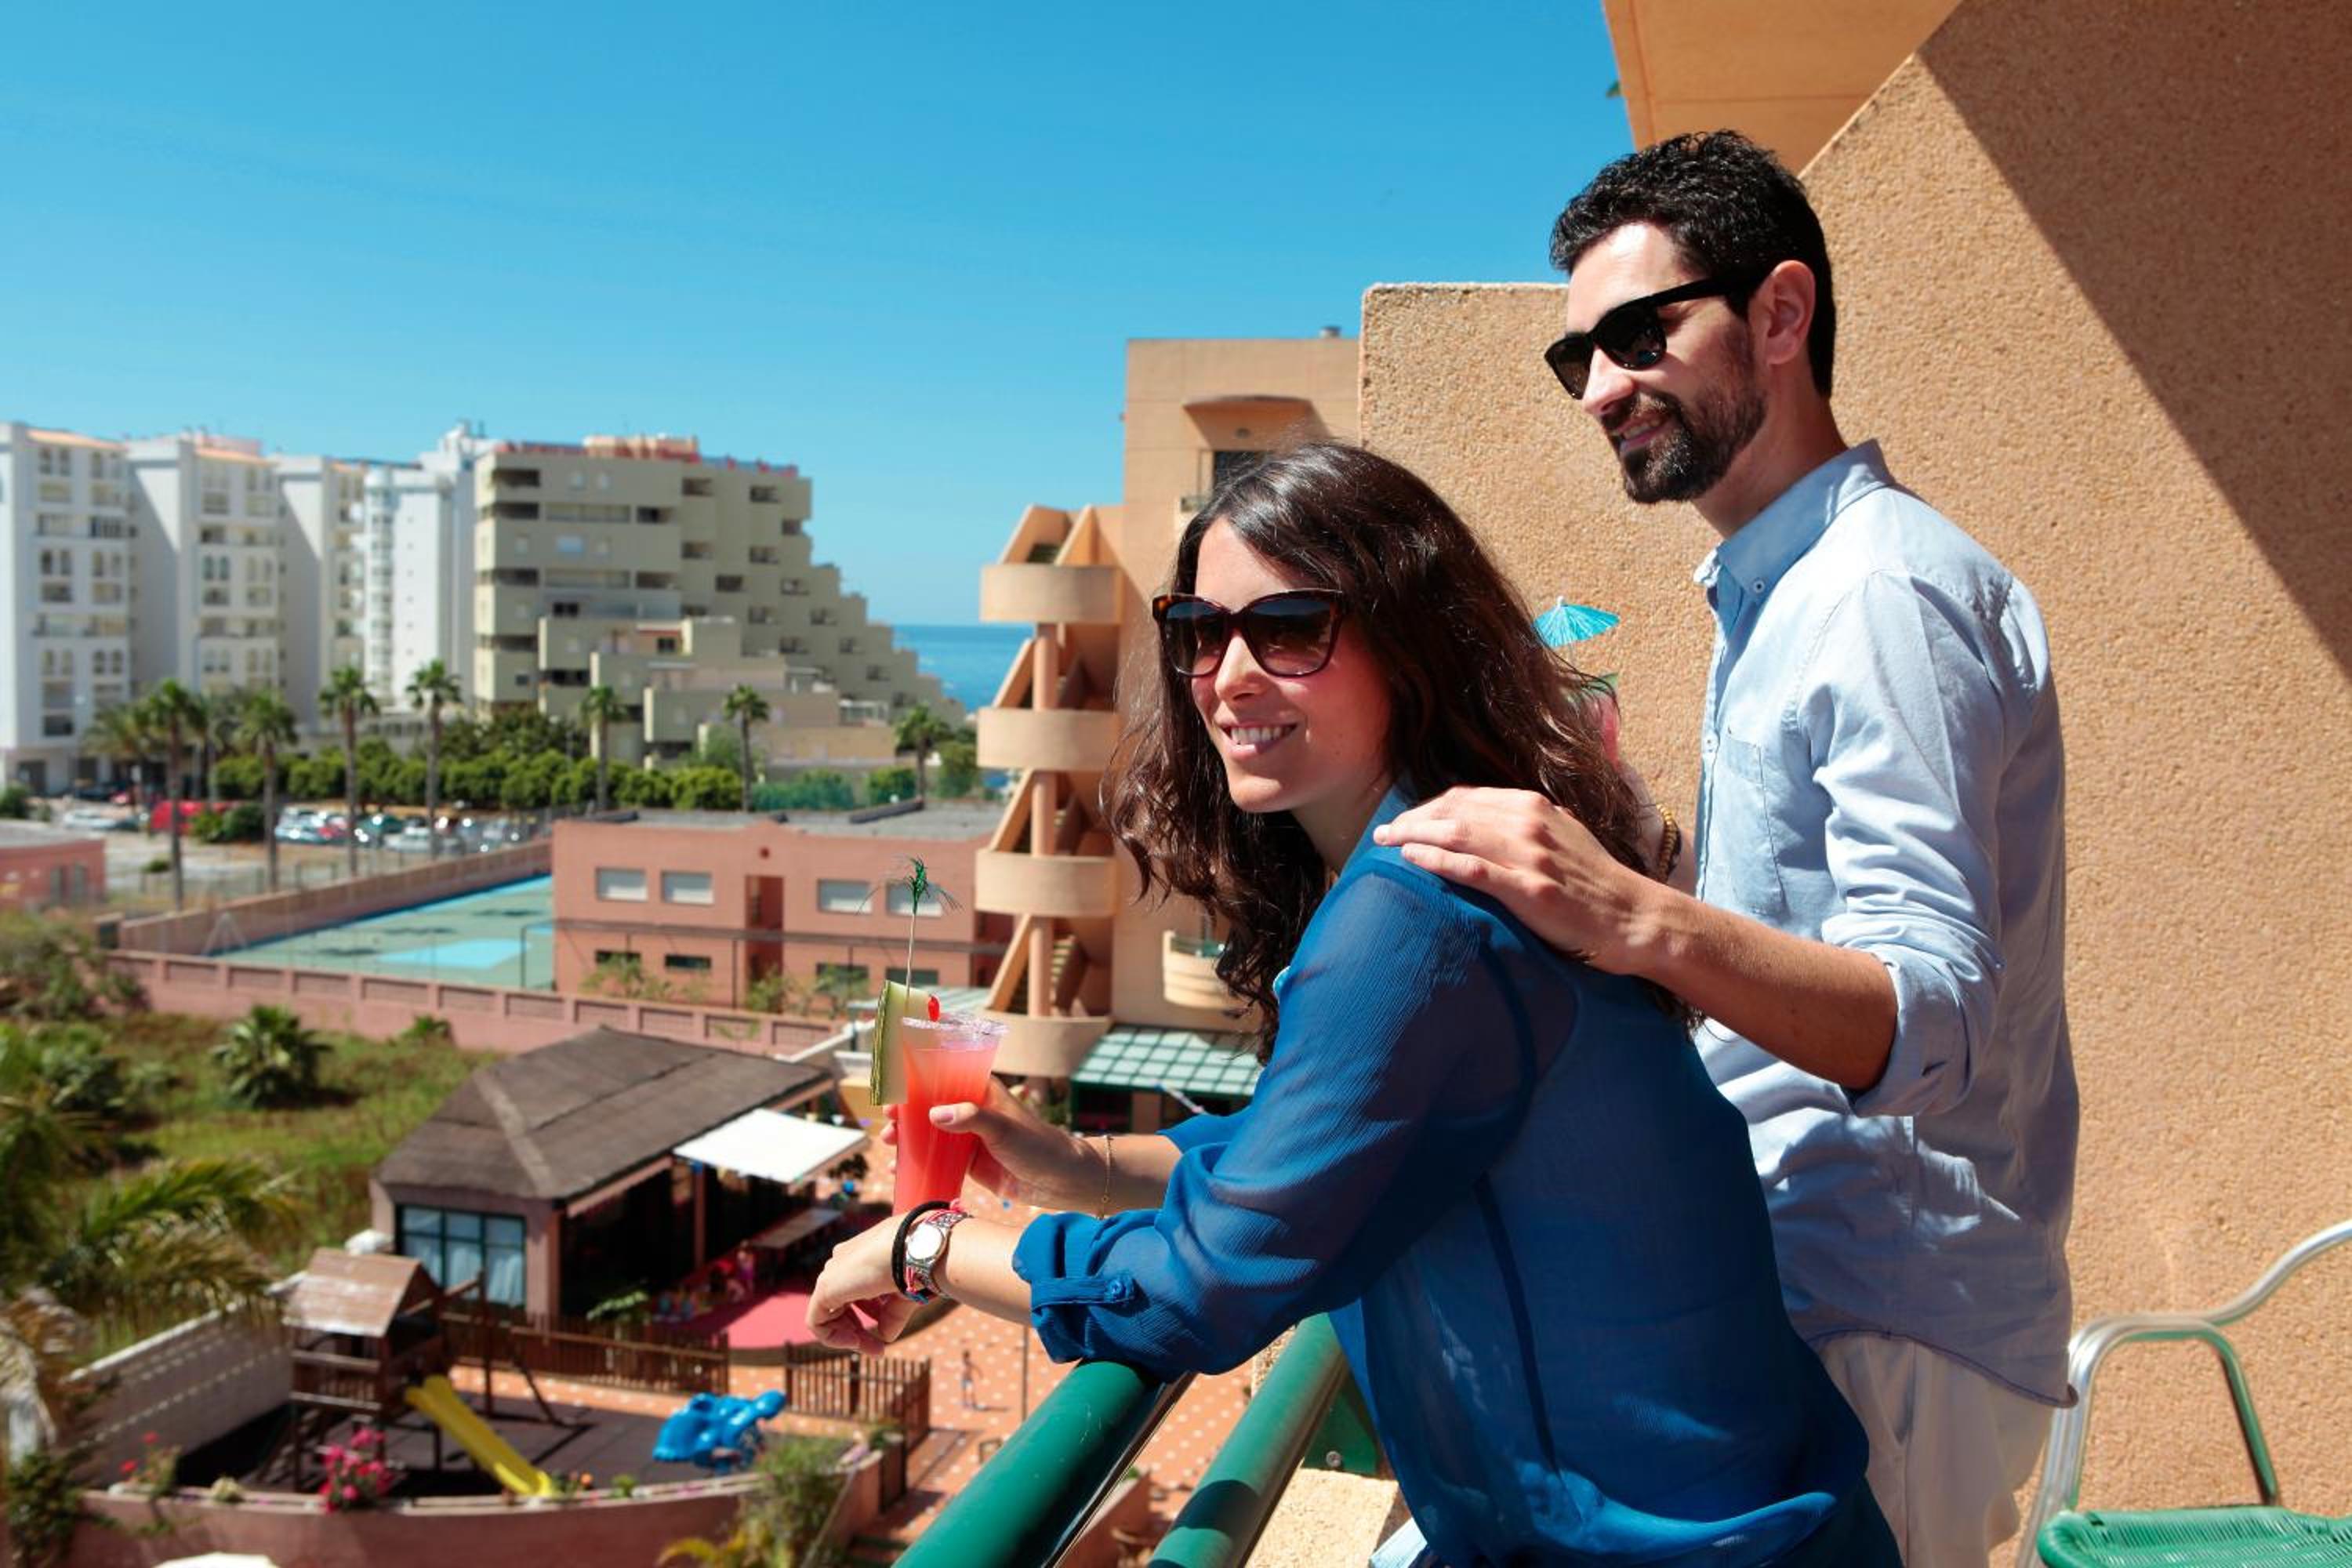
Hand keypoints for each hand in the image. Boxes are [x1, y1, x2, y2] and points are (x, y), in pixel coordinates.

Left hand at [805, 1218, 919, 1353]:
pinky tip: (856, 1343)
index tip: (885, 1337)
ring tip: (873, 1349)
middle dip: (859, 1330)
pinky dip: (833, 1337)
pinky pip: (817, 1321)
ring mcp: (832, 1272)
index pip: (857, 1292)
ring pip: (829, 1314)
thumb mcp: (905, 1294)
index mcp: (861, 1257)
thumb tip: (885, 1336)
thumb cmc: (917, 1265)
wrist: (915, 1248)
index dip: (871, 1316)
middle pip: (842, 1304)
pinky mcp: (825, 1287)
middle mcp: (844, 1261)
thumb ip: (892, 1314)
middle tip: (879, 1350)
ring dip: (849, 1336)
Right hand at [885, 1080, 1094, 1210]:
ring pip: (931, 1134)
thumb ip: (971, 1118)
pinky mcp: (970, 1163)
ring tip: (889, 1146)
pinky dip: (919, 1162)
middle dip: (906, 1114)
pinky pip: (938, 1159)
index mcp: (982, 1091)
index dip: (917, 1081)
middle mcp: (973, 1111)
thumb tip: (934, 1114)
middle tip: (887, 1124)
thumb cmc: (1038, 1145)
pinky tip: (900, 1169)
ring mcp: (970, 1138)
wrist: (1060, 1180)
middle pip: (931, 1107)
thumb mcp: (1003, 1128)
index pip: (944, 1077)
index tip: (894, 1091)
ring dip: (908, 1138)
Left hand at [1373, 786, 1664, 972]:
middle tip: (1382, 835)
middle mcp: (1529, 823)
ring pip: (1457, 833)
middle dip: (1412, 820)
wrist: (1634, 917)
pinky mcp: (1529, 889)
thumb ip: (1531, 825)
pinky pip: (1472, 869)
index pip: (1467, 797)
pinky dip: (1437, 860)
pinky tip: (1412, 860)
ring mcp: (1529, 855)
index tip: (1405, 821)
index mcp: (1535, 807)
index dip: (1429, 807)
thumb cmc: (1597, 884)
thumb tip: (1495, 821)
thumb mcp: (1565, 837)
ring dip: (1414, 836)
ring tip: (1385, 845)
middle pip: (1454, 811)